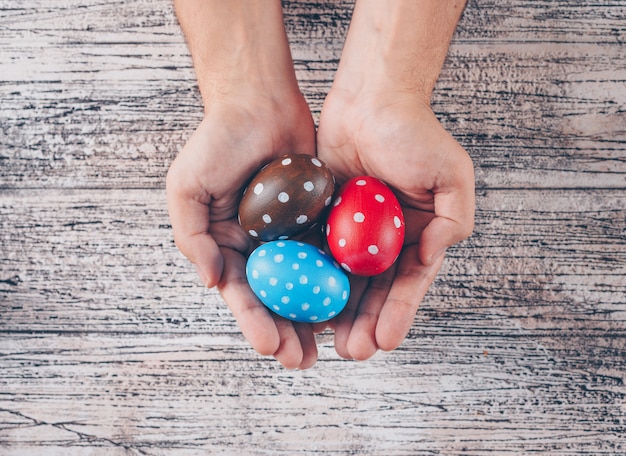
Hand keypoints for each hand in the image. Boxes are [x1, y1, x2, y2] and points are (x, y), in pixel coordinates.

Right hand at [167, 87, 319, 368]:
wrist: (259, 100)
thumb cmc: (217, 142)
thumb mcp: (187, 188)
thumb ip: (191, 236)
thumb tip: (212, 282)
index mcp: (228, 246)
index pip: (242, 294)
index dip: (254, 323)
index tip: (270, 347)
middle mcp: (261, 247)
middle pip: (276, 299)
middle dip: (288, 332)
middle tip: (303, 360)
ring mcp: (292, 235)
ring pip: (307, 284)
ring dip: (316, 316)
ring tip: (330, 346)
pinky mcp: (319, 219)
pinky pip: (330, 252)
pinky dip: (338, 278)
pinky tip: (351, 302)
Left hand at [316, 87, 474, 359]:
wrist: (370, 99)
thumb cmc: (414, 133)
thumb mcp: (451, 174)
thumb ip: (453, 219)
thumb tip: (432, 256)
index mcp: (416, 236)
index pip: (408, 284)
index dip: (399, 314)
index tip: (386, 341)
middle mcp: (383, 240)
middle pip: (374, 291)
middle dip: (366, 323)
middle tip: (352, 352)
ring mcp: (352, 232)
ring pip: (343, 281)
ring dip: (338, 313)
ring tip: (328, 343)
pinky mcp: (323, 219)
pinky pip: (316, 254)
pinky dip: (311, 280)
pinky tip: (303, 306)